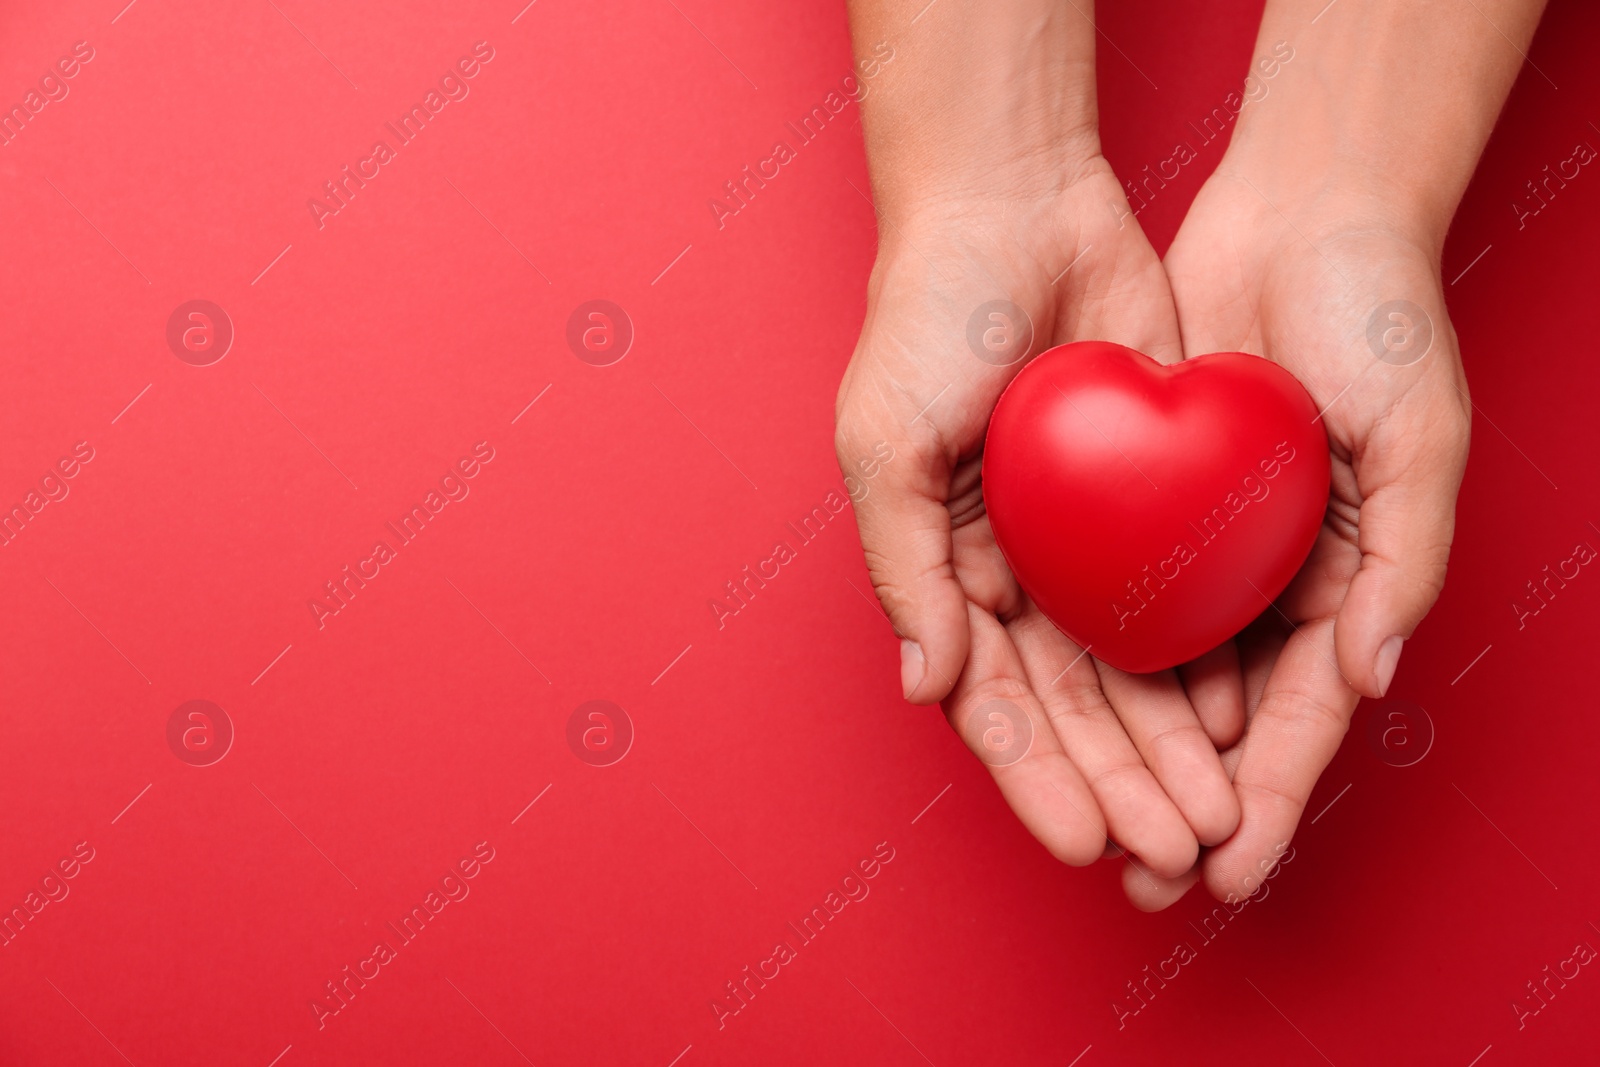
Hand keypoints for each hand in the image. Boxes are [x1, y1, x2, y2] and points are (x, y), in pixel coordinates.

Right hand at [836, 158, 1242, 883]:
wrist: (1015, 206)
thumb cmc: (924, 323)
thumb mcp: (884, 443)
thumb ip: (905, 568)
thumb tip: (926, 686)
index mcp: (945, 575)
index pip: (994, 704)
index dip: (1040, 777)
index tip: (1090, 841)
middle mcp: (1018, 576)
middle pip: (1075, 708)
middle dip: (1122, 784)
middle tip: (1175, 850)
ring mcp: (1089, 543)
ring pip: (1138, 671)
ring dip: (1173, 748)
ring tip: (1219, 814)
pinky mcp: (1156, 496)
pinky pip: (1188, 595)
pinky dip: (1212, 660)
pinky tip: (1243, 719)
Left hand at [1144, 170, 1469, 904]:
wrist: (1302, 212)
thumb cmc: (1382, 316)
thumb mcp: (1419, 433)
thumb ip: (1401, 558)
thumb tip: (1367, 675)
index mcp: (1346, 582)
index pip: (1301, 717)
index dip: (1264, 799)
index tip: (1223, 873)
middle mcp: (1270, 577)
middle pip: (1217, 715)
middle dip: (1177, 798)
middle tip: (1133, 876)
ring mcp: (1204, 542)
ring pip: (1155, 668)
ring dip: (1123, 747)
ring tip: (1087, 820)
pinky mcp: (1147, 494)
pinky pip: (1112, 586)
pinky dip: (1090, 649)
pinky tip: (1053, 705)